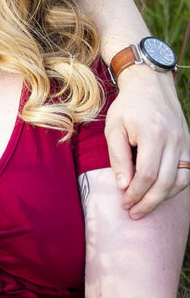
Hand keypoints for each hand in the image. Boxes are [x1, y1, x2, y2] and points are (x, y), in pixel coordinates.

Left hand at [105, 66, 189, 217]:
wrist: (150, 84)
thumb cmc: (128, 106)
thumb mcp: (114, 128)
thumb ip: (118, 157)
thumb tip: (123, 186)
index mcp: (153, 134)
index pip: (147, 175)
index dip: (135, 194)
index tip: (124, 203)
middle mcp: (173, 140)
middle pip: (165, 182)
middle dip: (149, 202)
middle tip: (134, 213)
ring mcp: (184, 142)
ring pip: (180, 181)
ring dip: (163, 198)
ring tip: (145, 207)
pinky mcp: (188, 144)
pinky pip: (186, 173)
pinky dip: (174, 187)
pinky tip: (159, 193)